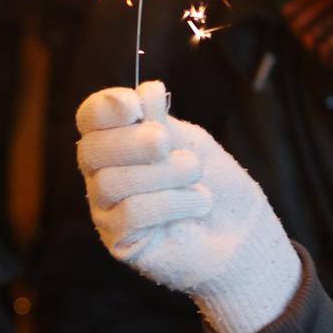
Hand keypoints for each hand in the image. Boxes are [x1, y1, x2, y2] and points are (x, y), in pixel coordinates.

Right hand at [75, 81, 300, 332]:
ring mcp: (107, 210)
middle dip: (133, 142)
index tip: (137, 104)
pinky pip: (129, 214)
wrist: (242, 234)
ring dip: (162, 174)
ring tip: (195, 176)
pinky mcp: (119, 242)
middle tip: (167, 144)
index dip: (105, 108)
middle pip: (91, 150)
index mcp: (117, 143)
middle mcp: (103, 175)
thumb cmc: (215, 185)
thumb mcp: (191, 143)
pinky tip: (197, 204)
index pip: (90, 119)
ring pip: (110, 182)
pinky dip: (169, 203)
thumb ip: (162, 121)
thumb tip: (144, 90)